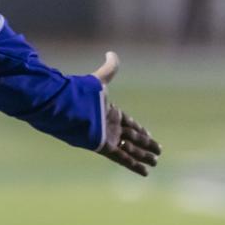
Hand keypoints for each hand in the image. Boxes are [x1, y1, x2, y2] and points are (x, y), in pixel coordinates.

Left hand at [92, 51, 161, 176]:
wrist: (66, 107)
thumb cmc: (81, 94)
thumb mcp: (99, 80)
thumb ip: (109, 68)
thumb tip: (112, 52)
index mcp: (109, 112)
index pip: (128, 122)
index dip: (139, 129)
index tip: (149, 134)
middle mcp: (109, 126)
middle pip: (132, 137)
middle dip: (145, 144)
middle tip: (158, 151)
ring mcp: (107, 137)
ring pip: (130, 149)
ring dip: (143, 156)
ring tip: (156, 162)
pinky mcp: (103, 146)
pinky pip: (122, 158)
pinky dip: (134, 165)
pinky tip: (145, 172)